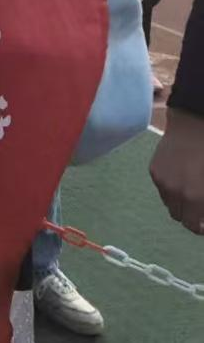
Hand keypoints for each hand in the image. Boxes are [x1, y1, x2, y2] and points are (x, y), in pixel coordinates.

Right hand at [150, 108, 203, 234]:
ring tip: (190, 189)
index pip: (193, 226)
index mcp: (195, 198)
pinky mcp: (154, 170)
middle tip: (199, 207)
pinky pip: (162, 188)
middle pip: (179, 217)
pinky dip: (171, 188)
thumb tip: (202, 215)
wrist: (194, 125)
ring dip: (179, 202)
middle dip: (191, 216)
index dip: (200, 226)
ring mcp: (162, 181)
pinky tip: (181, 176)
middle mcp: (175, 193)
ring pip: (169, 203)